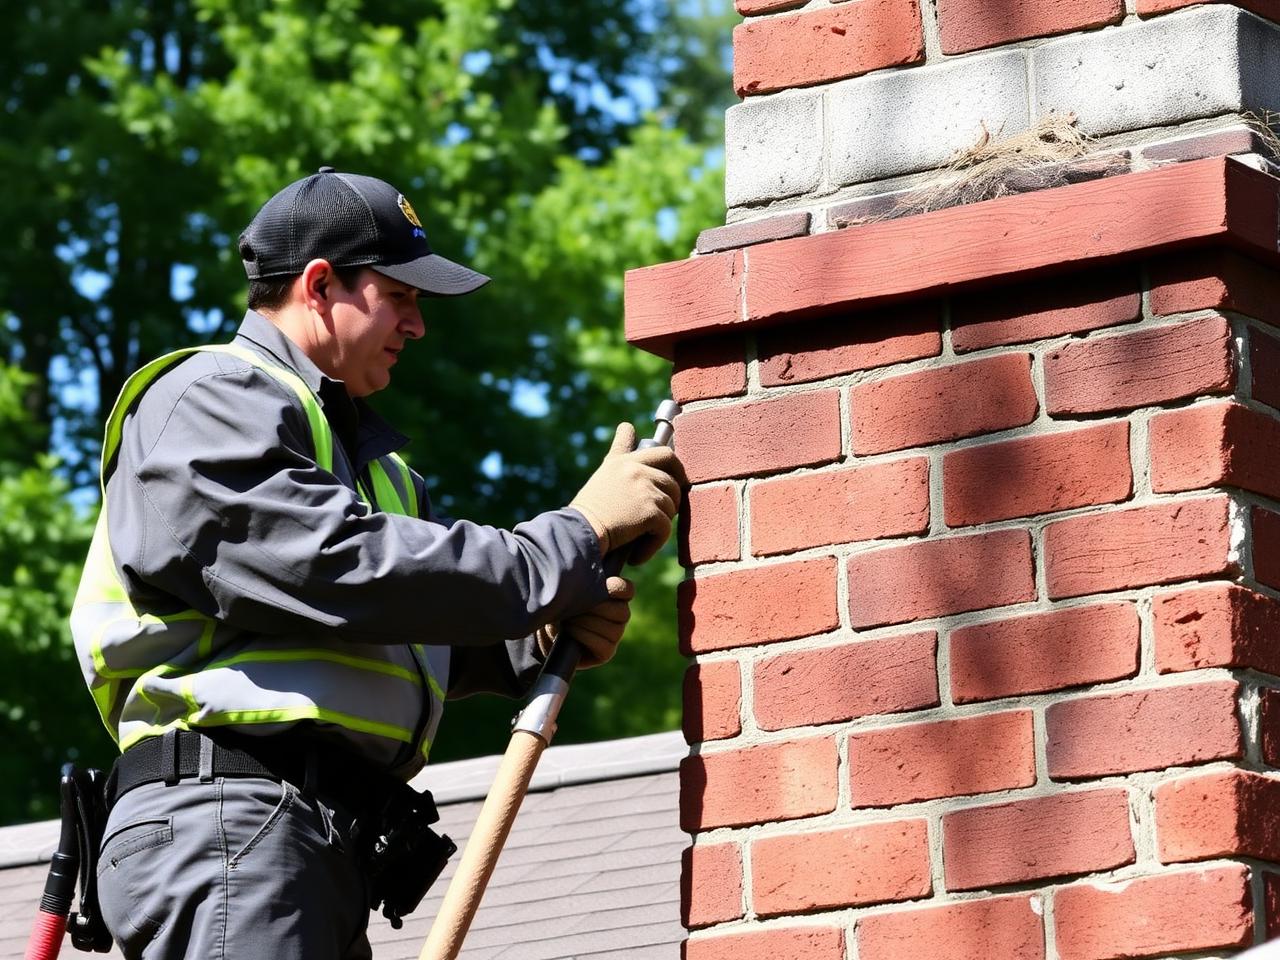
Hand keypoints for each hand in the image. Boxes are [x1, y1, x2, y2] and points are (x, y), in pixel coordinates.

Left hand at [535, 576, 634, 668]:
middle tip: (575, 606)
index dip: (620, 588)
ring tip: (568, 620)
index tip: (606, 585)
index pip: (627, 590)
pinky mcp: (606, 653)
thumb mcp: (567, 591)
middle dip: (597, 608)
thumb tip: (590, 569)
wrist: (545, 634)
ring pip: (613, 629)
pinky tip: (570, 633)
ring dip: (587, 623)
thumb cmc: (558, 608)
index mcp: (614, 597)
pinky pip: (604, 645)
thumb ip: (582, 581)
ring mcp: (614, 636)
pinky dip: (585, 637)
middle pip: (622, 611)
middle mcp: (618, 616)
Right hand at [569, 423, 686, 564]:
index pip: (660, 451)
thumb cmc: (588, 510)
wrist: (578, 533)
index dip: (675, 464)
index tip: (677, 474)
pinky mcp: (650, 510)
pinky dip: (654, 545)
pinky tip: (638, 554)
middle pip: (674, 478)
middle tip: (665, 512)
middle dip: (675, 495)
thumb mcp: (603, 474)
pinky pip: (665, 528)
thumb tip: (627, 426)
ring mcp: (644, 488)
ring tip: (640, 537)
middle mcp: (635, 468)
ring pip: (672, 505)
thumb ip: (619, 453)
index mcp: (624, 461)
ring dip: (660, 525)